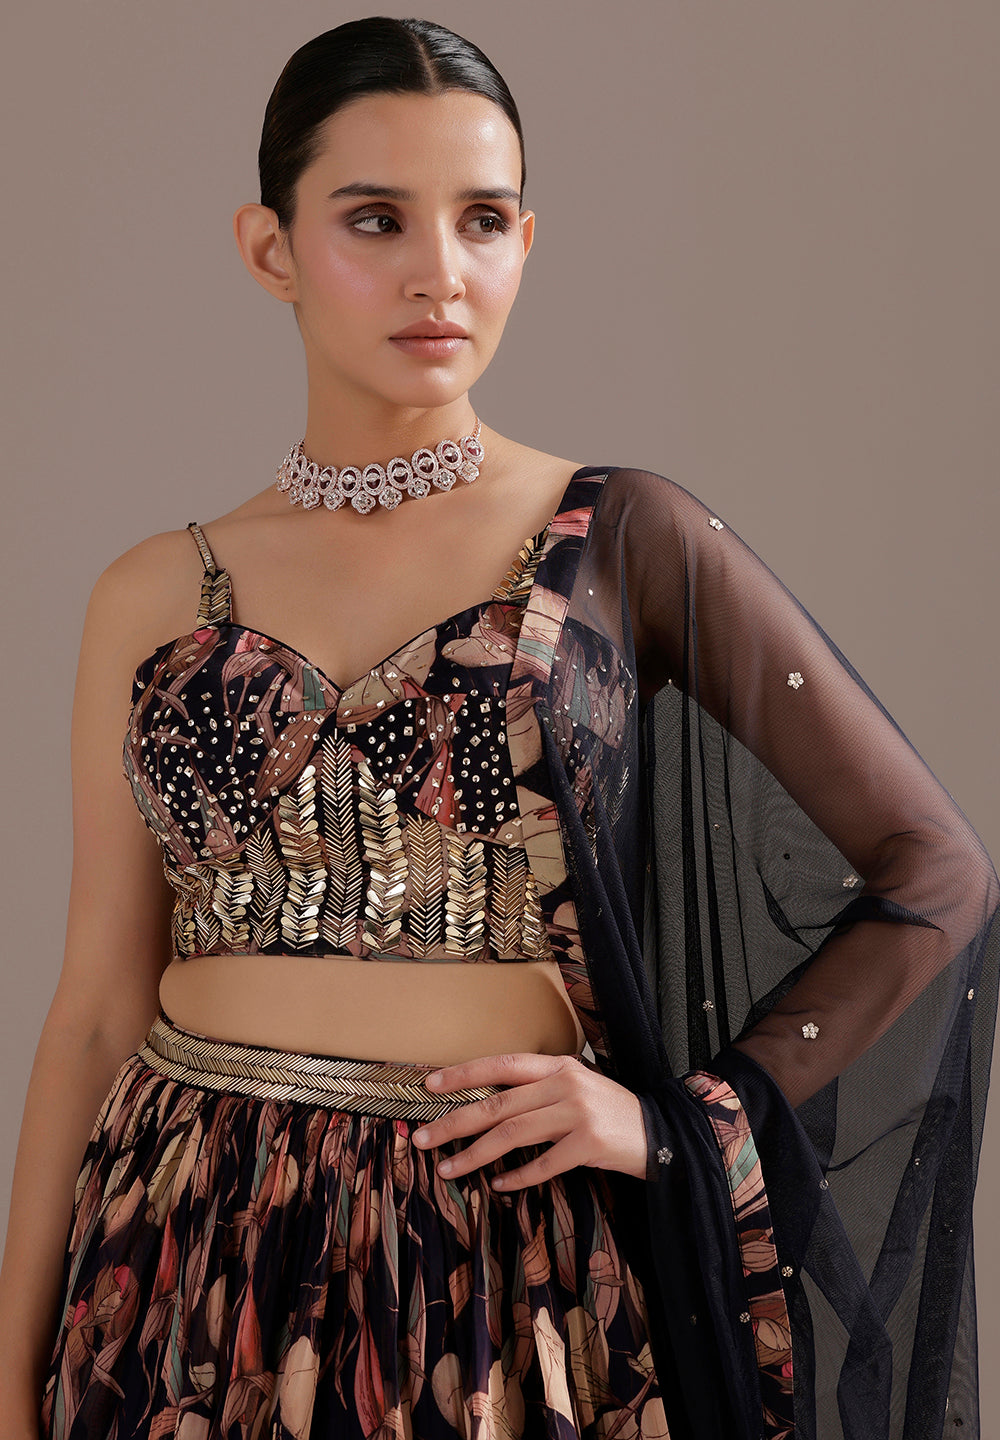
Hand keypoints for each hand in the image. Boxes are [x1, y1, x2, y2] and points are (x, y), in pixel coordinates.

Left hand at [410, 1052, 646, 1187]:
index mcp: (557, 1066)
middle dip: (454, 1122)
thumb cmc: (608, 1112)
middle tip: (421, 1137)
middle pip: (497, 1104)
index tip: (430, 1085)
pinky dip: (517, 1177)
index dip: (464, 1074)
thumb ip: (537, 1090)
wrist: (661, 1133)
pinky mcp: (590, 1144)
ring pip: (512, 1135)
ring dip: (474, 1154)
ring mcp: (578, 1113)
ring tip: (448, 1169)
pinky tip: (498, 1184)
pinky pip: (543, 1164)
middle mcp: (565, 1084)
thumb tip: (485, 1103)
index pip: (501, 1064)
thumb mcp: (574, 1088)